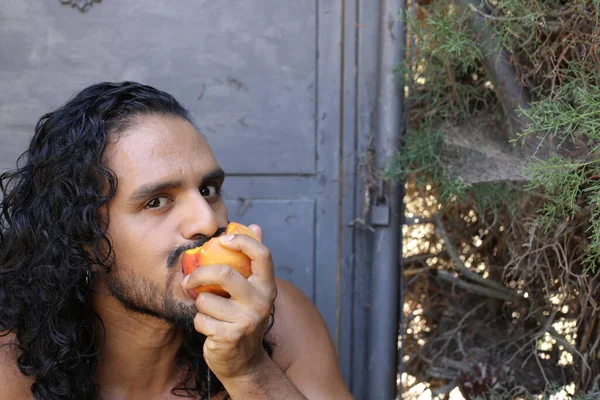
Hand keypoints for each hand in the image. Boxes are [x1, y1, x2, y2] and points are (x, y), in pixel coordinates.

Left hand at [181, 224, 276, 379]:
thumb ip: (251, 260)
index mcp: (267, 286)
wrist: (245, 363)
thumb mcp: (252, 290)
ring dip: (200, 306)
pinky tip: (210, 329)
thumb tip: (255, 225)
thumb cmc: (243, 319)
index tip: (223, 239)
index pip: (262, 254)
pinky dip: (199, 323)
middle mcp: (261, 301)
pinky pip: (201, 319)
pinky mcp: (230, 336)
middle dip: (199, 275)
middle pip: (224, 274)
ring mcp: (247, 320)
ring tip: (210, 314)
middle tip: (188, 279)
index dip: (242, 240)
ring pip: (206, 299)